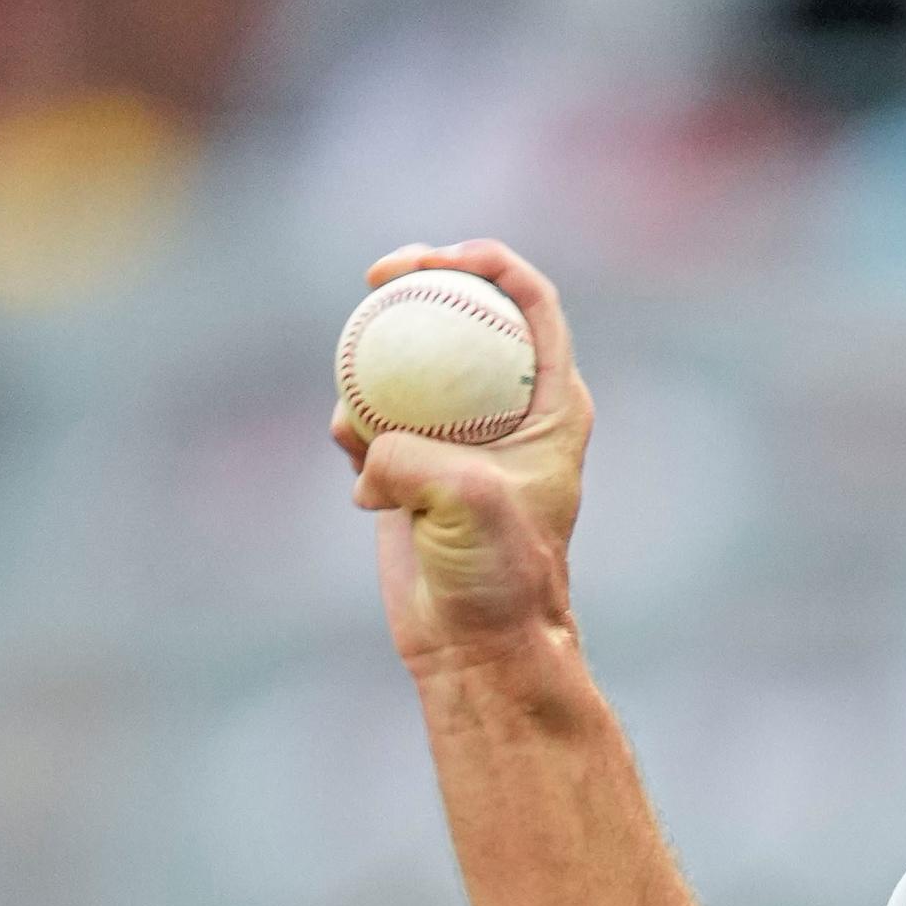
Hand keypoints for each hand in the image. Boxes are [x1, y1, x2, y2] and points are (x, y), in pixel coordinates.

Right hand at [331, 239, 591, 675]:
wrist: (478, 647)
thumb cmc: (500, 577)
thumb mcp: (469, 503)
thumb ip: (417, 457)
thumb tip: (369, 445)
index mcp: (553, 404)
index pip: (530, 302)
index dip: (489, 261)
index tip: (438, 258)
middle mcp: (508, 409)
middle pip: (465, 312)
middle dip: (419, 278)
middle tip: (375, 276)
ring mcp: (458, 435)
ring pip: (409, 364)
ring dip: (372, 367)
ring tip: (361, 424)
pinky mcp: (413, 465)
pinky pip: (372, 417)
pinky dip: (353, 426)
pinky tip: (353, 459)